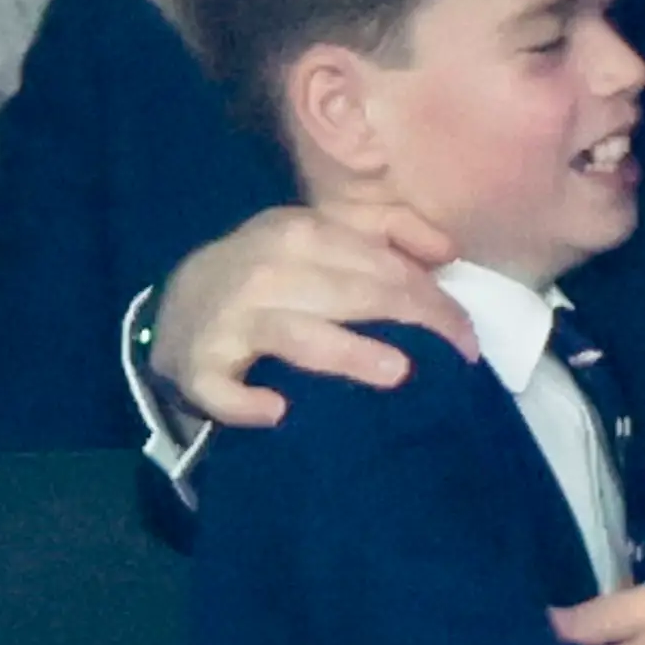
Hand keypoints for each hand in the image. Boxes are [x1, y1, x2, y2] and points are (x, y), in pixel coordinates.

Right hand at [150, 204, 472, 427]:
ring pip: (297, 336)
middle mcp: (268, 272)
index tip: (467, 336)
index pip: (380, 264)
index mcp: (300, 233)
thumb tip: (448, 249)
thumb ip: (384, 234)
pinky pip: (224, 389)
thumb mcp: (317, 237)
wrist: (177, 307)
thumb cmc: (267, 276)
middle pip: (351, 294)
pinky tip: (277, 412)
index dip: (431, 299)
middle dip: (412, 320)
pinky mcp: (201, 367)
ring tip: (398, 373)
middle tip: (459, 356)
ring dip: (346, 353)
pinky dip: (247, 402)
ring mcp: (232, 321)